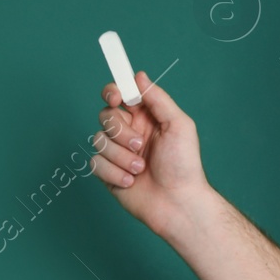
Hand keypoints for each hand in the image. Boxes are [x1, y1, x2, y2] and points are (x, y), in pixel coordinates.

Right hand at [88, 70, 210, 237]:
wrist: (177, 203)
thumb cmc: (184, 165)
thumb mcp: (178, 125)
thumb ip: (158, 99)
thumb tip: (138, 76)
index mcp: (146, 118)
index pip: (120, 95)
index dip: (113, 92)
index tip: (115, 97)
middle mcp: (130, 133)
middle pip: (105, 116)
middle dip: (120, 131)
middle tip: (140, 145)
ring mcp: (118, 153)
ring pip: (98, 140)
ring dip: (121, 156)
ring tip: (141, 169)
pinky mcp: (108, 173)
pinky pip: (95, 163)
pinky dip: (114, 173)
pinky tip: (131, 182)